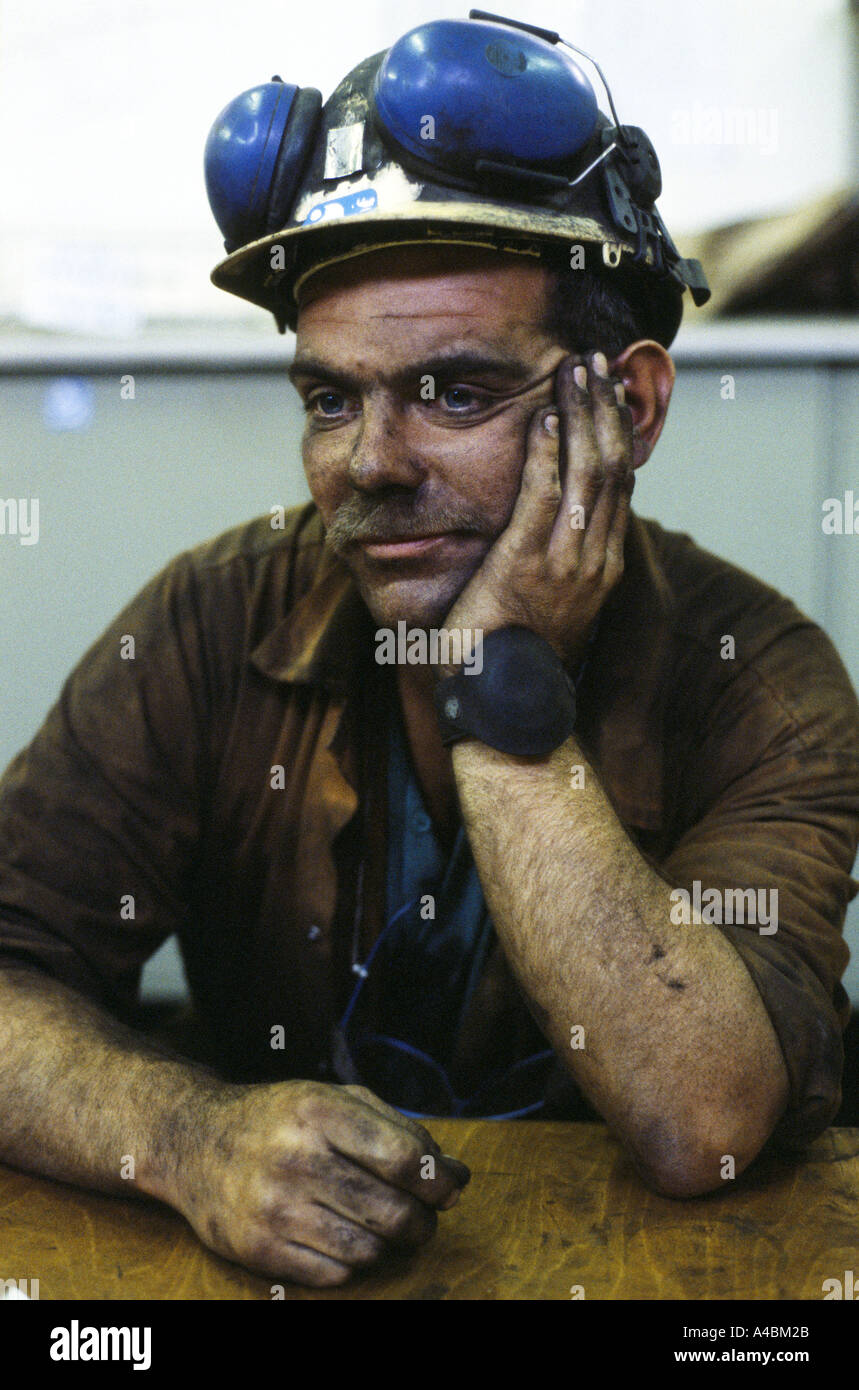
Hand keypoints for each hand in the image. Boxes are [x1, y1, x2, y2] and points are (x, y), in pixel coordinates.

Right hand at [169, 1079, 470, 1286]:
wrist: (194, 1142)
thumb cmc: (281, 1119)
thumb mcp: (336, 1099)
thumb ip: (399, 1130)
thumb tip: (456, 1176)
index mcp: (318, 1110)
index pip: (403, 1158)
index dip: (438, 1181)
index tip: (449, 1190)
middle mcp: (294, 1157)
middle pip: (392, 1212)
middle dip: (422, 1221)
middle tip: (421, 1217)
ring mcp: (272, 1207)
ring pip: (367, 1251)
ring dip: (388, 1245)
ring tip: (382, 1227)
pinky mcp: (257, 1248)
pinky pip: (333, 1275)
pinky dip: (351, 1263)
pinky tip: (342, 1237)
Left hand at [441, 351, 634, 671]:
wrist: (502, 709)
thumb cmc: (512, 659)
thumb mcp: (548, 605)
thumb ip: (554, 562)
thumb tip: (547, 531)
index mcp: (602, 567)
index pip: (620, 484)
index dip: (617, 433)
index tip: (607, 394)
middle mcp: (595, 560)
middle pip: (614, 466)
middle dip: (605, 409)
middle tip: (595, 363)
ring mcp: (566, 562)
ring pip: (589, 472)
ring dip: (582, 415)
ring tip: (574, 372)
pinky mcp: (528, 564)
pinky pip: (544, 495)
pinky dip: (548, 452)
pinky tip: (544, 418)